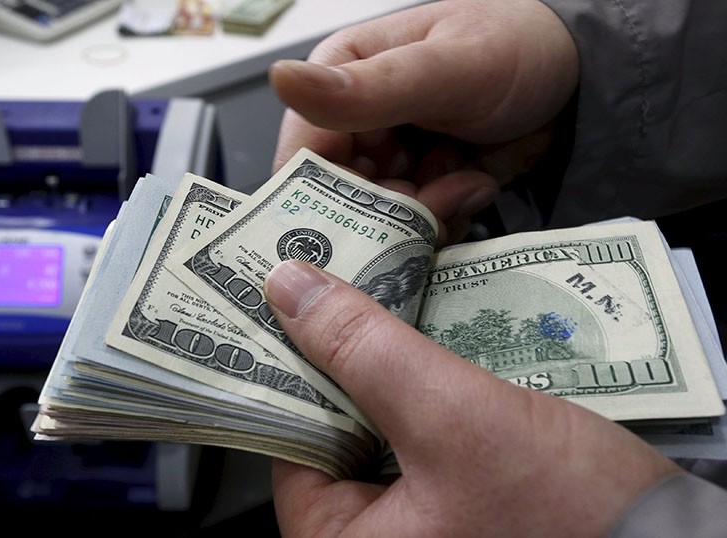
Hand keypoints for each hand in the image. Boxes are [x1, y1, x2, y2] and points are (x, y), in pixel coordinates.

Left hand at [263, 260, 680, 537]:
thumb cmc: (571, 515)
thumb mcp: (455, 419)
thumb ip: (365, 352)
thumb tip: (287, 288)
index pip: (289, 435)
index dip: (293, 359)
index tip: (296, 295)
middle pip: (333, 420)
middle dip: (349, 350)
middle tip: (347, 279)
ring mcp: (411, 519)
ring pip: (377, 416)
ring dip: (389, 355)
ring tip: (390, 291)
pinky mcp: (450, 495)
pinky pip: (416, 424)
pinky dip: (422, 376)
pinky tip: (430, 330)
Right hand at [269, 0, 579, 243]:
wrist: (579, 80)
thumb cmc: (517, 49)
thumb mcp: (446, 66)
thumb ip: (368, 86)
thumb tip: (282, 78)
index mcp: (340, 80)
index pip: (302, 156)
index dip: (321, 197)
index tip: (361, 225)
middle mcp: (355, 124)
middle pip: (337, 200)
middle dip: (385, 212)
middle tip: (435, 200)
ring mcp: (389, 160)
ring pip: (376, 222)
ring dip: (423, 216)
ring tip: (466, 182)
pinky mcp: (419, 187)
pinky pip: (410, 229)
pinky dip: (443, 220)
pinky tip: (474, 185)